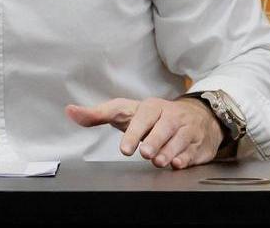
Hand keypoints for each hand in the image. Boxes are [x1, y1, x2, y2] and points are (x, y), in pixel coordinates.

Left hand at [65, 97, 223, 169]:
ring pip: (180, 140)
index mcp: (152, 107)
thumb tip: (70, 111)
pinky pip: (194, 151)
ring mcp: (188, 130)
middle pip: (164, 128)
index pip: (143, 117)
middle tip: (146, 154)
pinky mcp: (199, 144)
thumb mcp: (125, 112)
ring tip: (159, 161)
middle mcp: (172, 116)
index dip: (135, 132)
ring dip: (169, 152)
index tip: (126, 150)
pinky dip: (186, 158)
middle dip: (155, 142)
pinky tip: (178, 163)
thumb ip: (98, 114)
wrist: (196, 116)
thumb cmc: (152, 117)